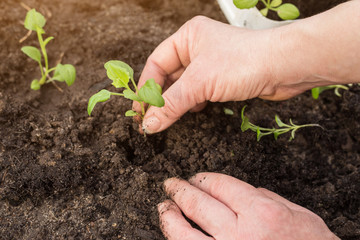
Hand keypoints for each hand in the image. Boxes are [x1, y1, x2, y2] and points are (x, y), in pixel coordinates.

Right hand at [134, 1, 359, 133]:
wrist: (285, 67)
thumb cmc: (244, 62)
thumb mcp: (200, 82)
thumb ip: (171, 104)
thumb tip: (148, 124)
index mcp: (187, 36)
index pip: (156, 63)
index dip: (146, 88)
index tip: (139, 111)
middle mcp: (197, 48)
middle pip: (168, 76)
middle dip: (159, 98)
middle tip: (149, 120)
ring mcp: (211, 64)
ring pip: (184, 86)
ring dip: (176, 103)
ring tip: (167, 118)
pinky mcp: (223, 79)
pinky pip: (199, 93)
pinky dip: (192, 104)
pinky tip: (193, 112)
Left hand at [158, 173, 338, 239]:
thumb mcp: (294, 211)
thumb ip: (262, 197)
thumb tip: (235, 191)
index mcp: (260, 212)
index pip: (219, 185)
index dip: (201, 178)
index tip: (193, 177)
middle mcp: (240, 233)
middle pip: (198, 204)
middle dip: (180, 191)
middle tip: (170, 185)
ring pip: (184, 233)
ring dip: (170, 217)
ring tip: (164, 207)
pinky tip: (175, 233)